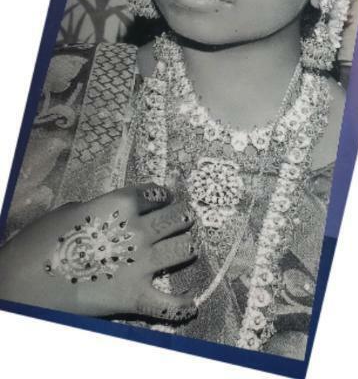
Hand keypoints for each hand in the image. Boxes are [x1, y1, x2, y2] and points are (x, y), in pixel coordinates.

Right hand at [0, 183, 197, 321]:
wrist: (25, 281)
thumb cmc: (41, 241)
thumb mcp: (71, 211)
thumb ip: (99, 209)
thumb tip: (109, 214)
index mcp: (120, 204)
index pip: (154, 193)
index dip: (163, 195)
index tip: (167, 197)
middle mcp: (138, 230)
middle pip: (177, 217)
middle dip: (184, 216)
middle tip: (186, 218)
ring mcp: (140, 264)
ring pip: (184, 250)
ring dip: (189, 247)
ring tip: (190, 246)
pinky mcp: (135, 296)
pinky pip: (169, 304)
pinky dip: (182, 305)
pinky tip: (191, 302)